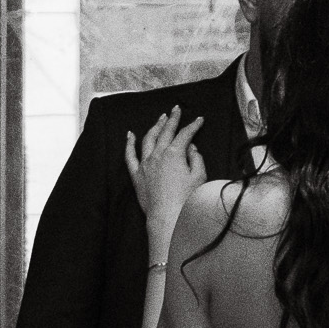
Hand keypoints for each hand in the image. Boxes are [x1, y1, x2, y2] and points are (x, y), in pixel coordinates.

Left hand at [125, 106, 205, 247]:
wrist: (168, 218)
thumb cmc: (186, 201)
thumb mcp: (199, 177)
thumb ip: (196, 159)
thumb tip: (191, 149)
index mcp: (174, 154)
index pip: (185, 134)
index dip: (193, 126)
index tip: (199, 120)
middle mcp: (157, 155)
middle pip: (166, 132)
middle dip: (173, 119)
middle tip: (176, 109)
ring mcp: (145, 164)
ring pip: (148, 139)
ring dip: (155, 126)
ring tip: (161, 118)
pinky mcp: (137, 175)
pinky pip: (130, 156)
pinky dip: (129, 144)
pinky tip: (130, 135)